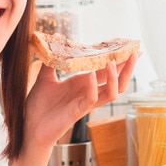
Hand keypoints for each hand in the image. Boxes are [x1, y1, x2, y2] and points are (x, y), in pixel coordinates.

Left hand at [23, 53, 137, 150]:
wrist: (29, 127)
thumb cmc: (38, 106)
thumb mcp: (44, 78)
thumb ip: (51, 60)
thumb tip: (55, 38)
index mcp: (83, 83)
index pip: (106, 70)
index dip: (120, 60)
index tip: (131, 48)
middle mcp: (88, 92)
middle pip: (116, 81)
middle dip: (127, 67)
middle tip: (136, 53)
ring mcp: (84, 103)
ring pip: (111, 92)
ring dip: (114, 77)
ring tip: (113, 62)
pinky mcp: (77, 112)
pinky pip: (91, 99)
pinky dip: (93, 86)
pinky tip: (90, 74)